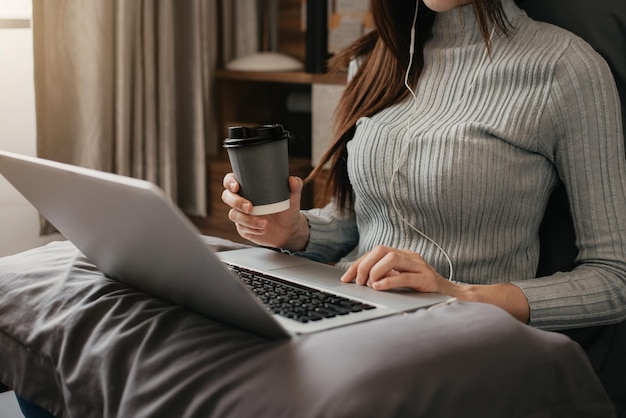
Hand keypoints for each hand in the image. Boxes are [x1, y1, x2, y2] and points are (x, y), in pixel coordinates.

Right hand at [221, 173, 308, 250]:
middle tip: (250, 207)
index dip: (229, 182)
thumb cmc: (287, 208)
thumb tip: (292, 180)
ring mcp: (240, 214)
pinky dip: (253, 229)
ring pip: (234, 214)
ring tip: (264, 224)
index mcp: (249, 187)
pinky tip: (262, 229)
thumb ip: (295, 187)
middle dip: (236, 202)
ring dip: (248, 220)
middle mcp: (241, 199)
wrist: (289, 229)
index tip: (236, 186)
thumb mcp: (293, 197)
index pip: (231, 180)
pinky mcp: (243, 228)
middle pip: (227, 197)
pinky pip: (242, 228)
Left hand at [340, 246, 454, 293]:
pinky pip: (405, 276)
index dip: (358, 264)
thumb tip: (360, 280)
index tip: (346, 277)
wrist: (452, 297)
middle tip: (358, 282)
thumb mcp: (400, 280)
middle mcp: (410, 256)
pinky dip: (389, 281)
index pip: (375, 252)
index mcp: (402, 255)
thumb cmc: (423, 290)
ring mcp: (420, 266)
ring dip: (375, 271)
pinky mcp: (427, 279)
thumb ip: (384, 276)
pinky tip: (379, 288)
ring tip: (369, 285)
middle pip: (381, 250)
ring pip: (392, 258)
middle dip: (364, 265)